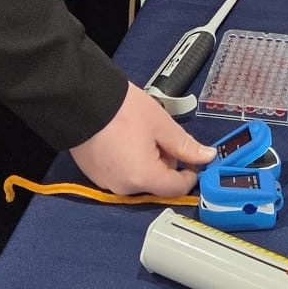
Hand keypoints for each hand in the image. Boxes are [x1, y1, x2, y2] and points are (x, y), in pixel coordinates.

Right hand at [71, 81, 214, 197]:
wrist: (81, 100)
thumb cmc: (122, 110)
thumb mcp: (161, 125)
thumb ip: (185, 146)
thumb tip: (206, 157)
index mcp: (143, 177)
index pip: (176, 187)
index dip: (189, 174)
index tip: (192, 159)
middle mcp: (124, 186)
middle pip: (156, 183)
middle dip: (165, 163)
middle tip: (161, 137)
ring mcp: (106, 182)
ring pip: (138, 178)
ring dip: (146, 162)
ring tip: (140, 135)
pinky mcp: (94, 174)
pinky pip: (120, 174)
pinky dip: (128, 161)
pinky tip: (124, 140)